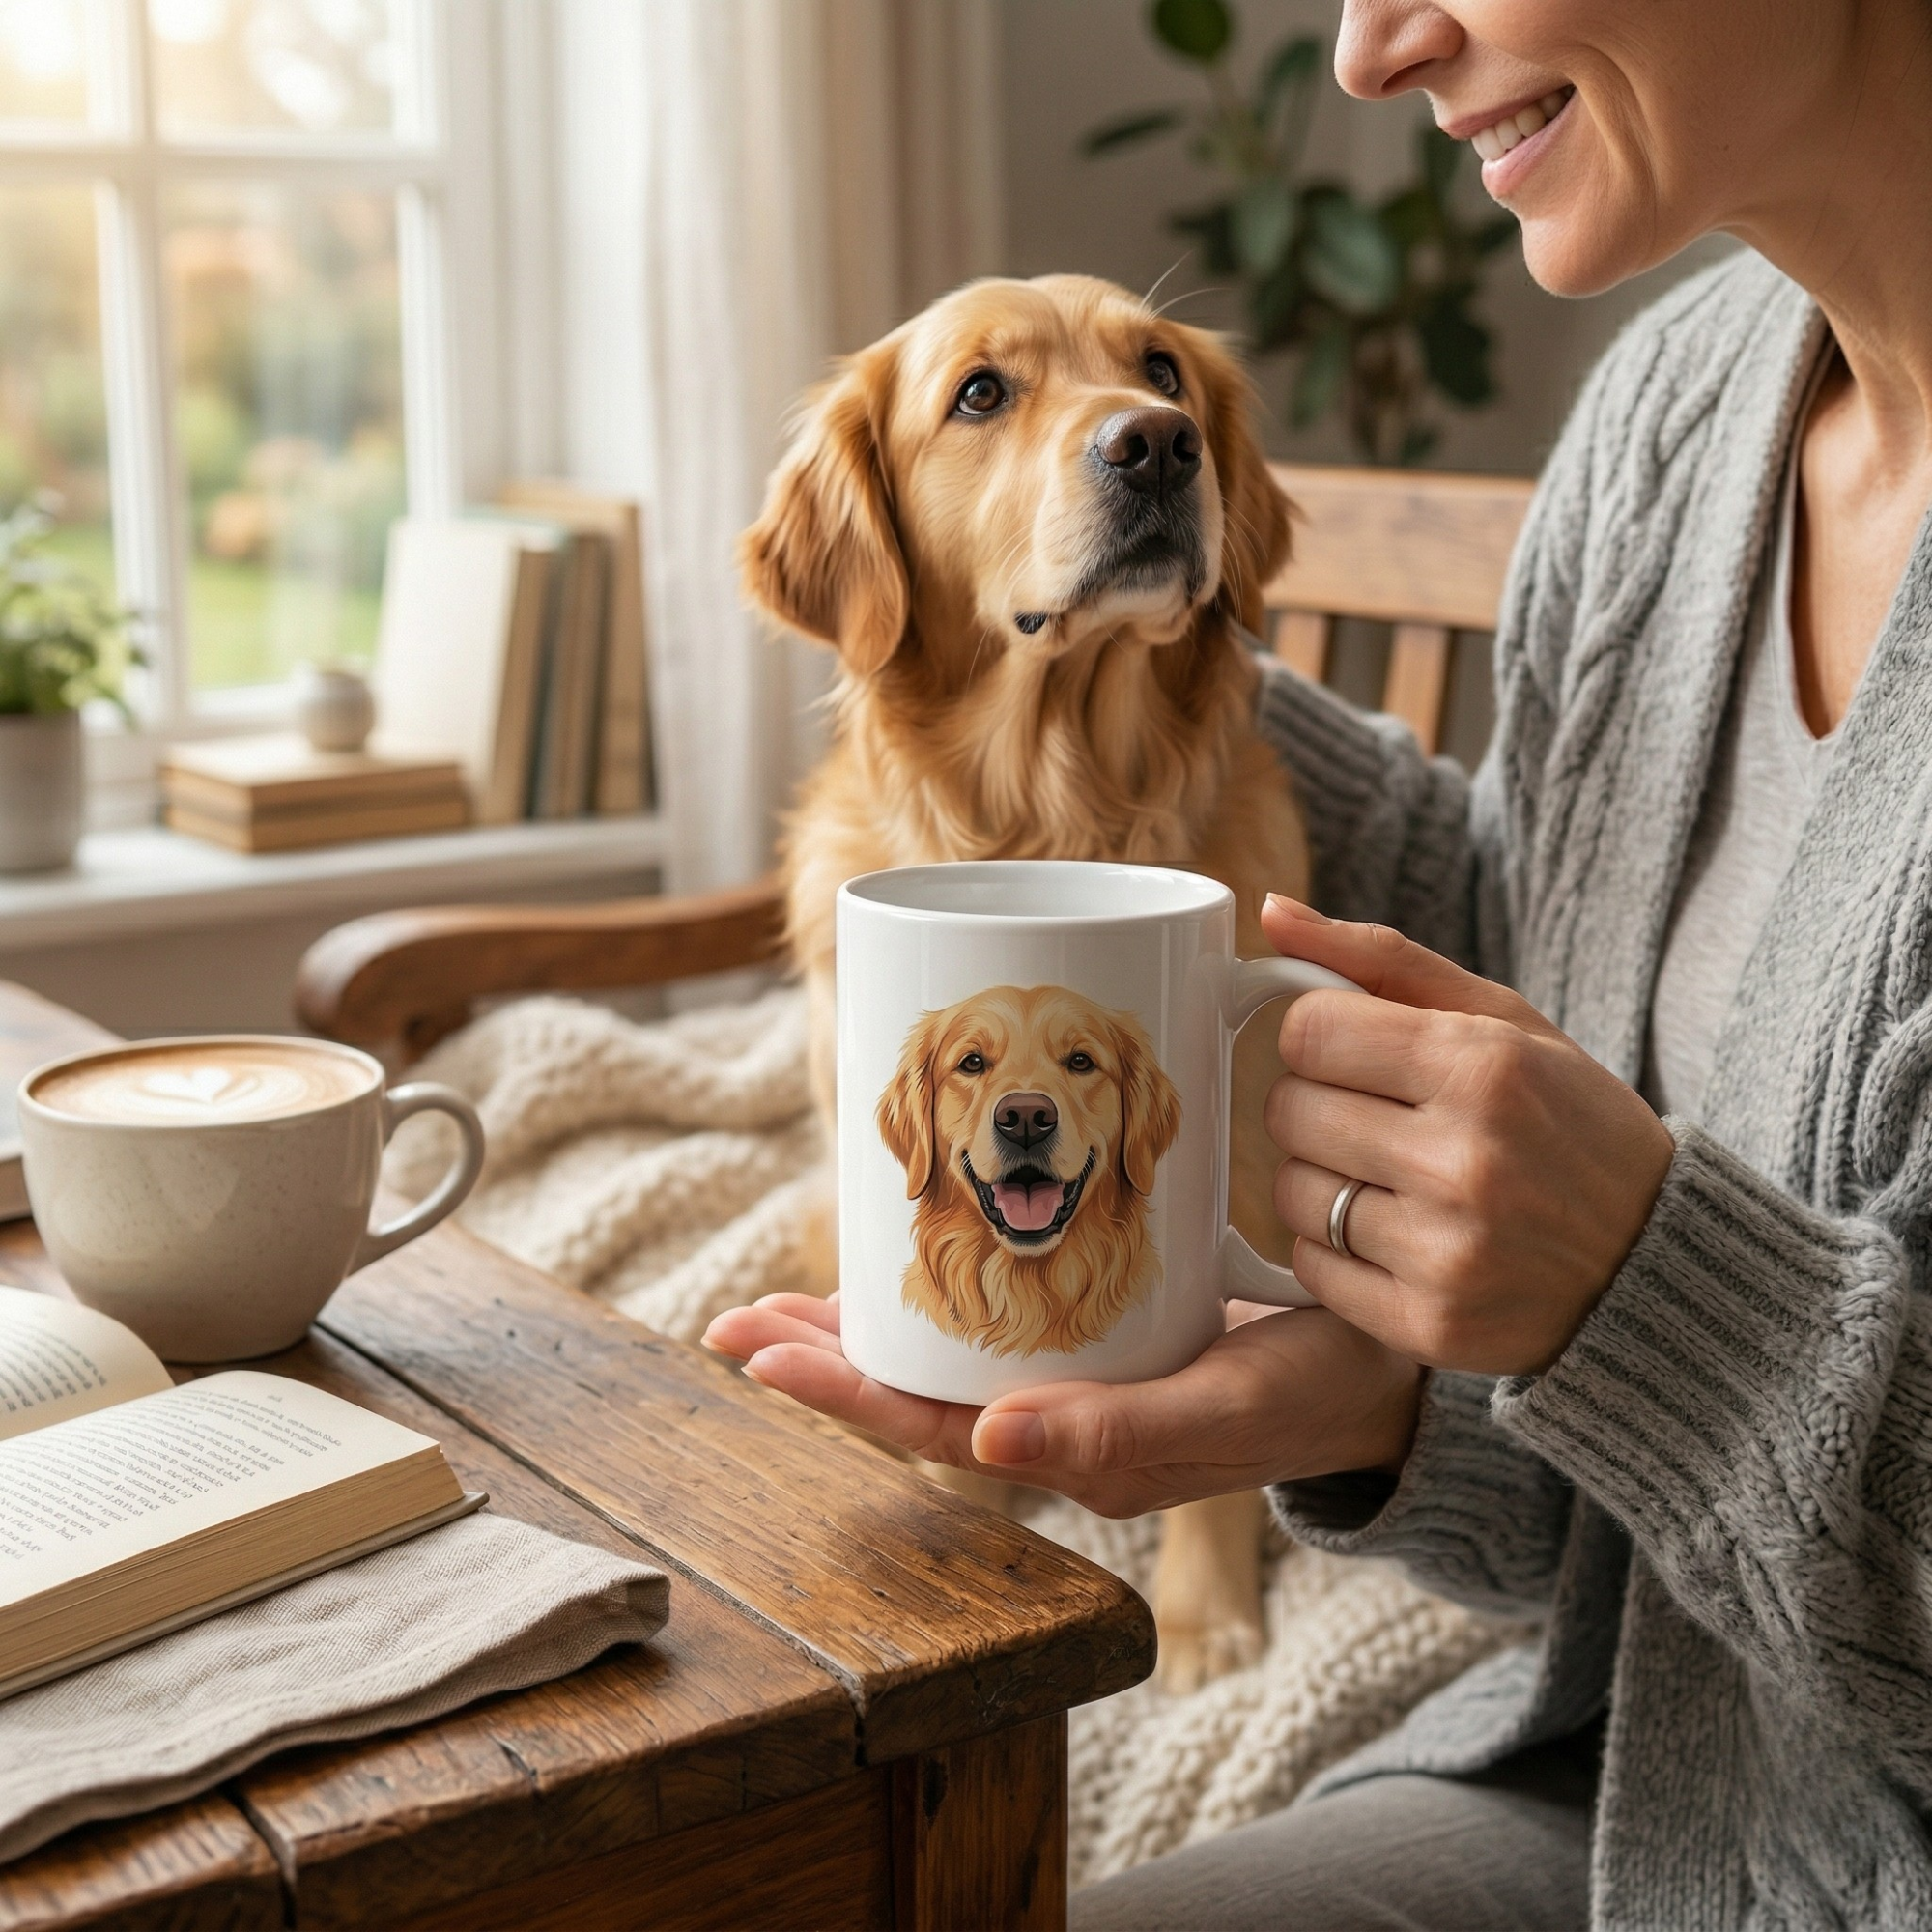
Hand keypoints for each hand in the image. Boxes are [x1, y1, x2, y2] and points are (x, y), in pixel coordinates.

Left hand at [702, 1292, 1422, 1516]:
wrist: (1393, 1365)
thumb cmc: (1323, 1386)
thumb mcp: (1232, 1406)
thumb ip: (1120, 1436)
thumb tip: (981, 1440)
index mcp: (1078, 1450)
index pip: (929, 1424)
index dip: (840, 1389)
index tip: (756, 1348)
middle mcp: (1060, 1419)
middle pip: (915, 1391)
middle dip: (824, 1357)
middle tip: (733, 1320)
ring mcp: (1078, 1377)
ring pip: (947, 1355)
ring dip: (864, 1325)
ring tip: (782, 1301)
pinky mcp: (1106, 1331)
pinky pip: (1000, 1322)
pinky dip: (940, 1287)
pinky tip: (909, 1255)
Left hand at [1260, 895, 1674, 1375]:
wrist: (1655, 1264)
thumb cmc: (1567, 1122)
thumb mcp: (1503, 1021)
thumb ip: (1381, 960)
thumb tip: (1269, 912)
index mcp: (1485, 1066)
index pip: (1307, 1032)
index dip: (1320, 1038)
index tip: (1358, 1054)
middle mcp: (1464, 1159)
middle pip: (1288, 1110)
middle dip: (1318, 1107)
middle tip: (1379, 1119)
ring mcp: (1447, 1250)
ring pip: (1290, 1191)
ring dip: (1321, 1180)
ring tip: (1394, 1181)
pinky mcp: (1429, 1324)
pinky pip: (1310, 1266)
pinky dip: (1334, 1250)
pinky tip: (1396, 1237)